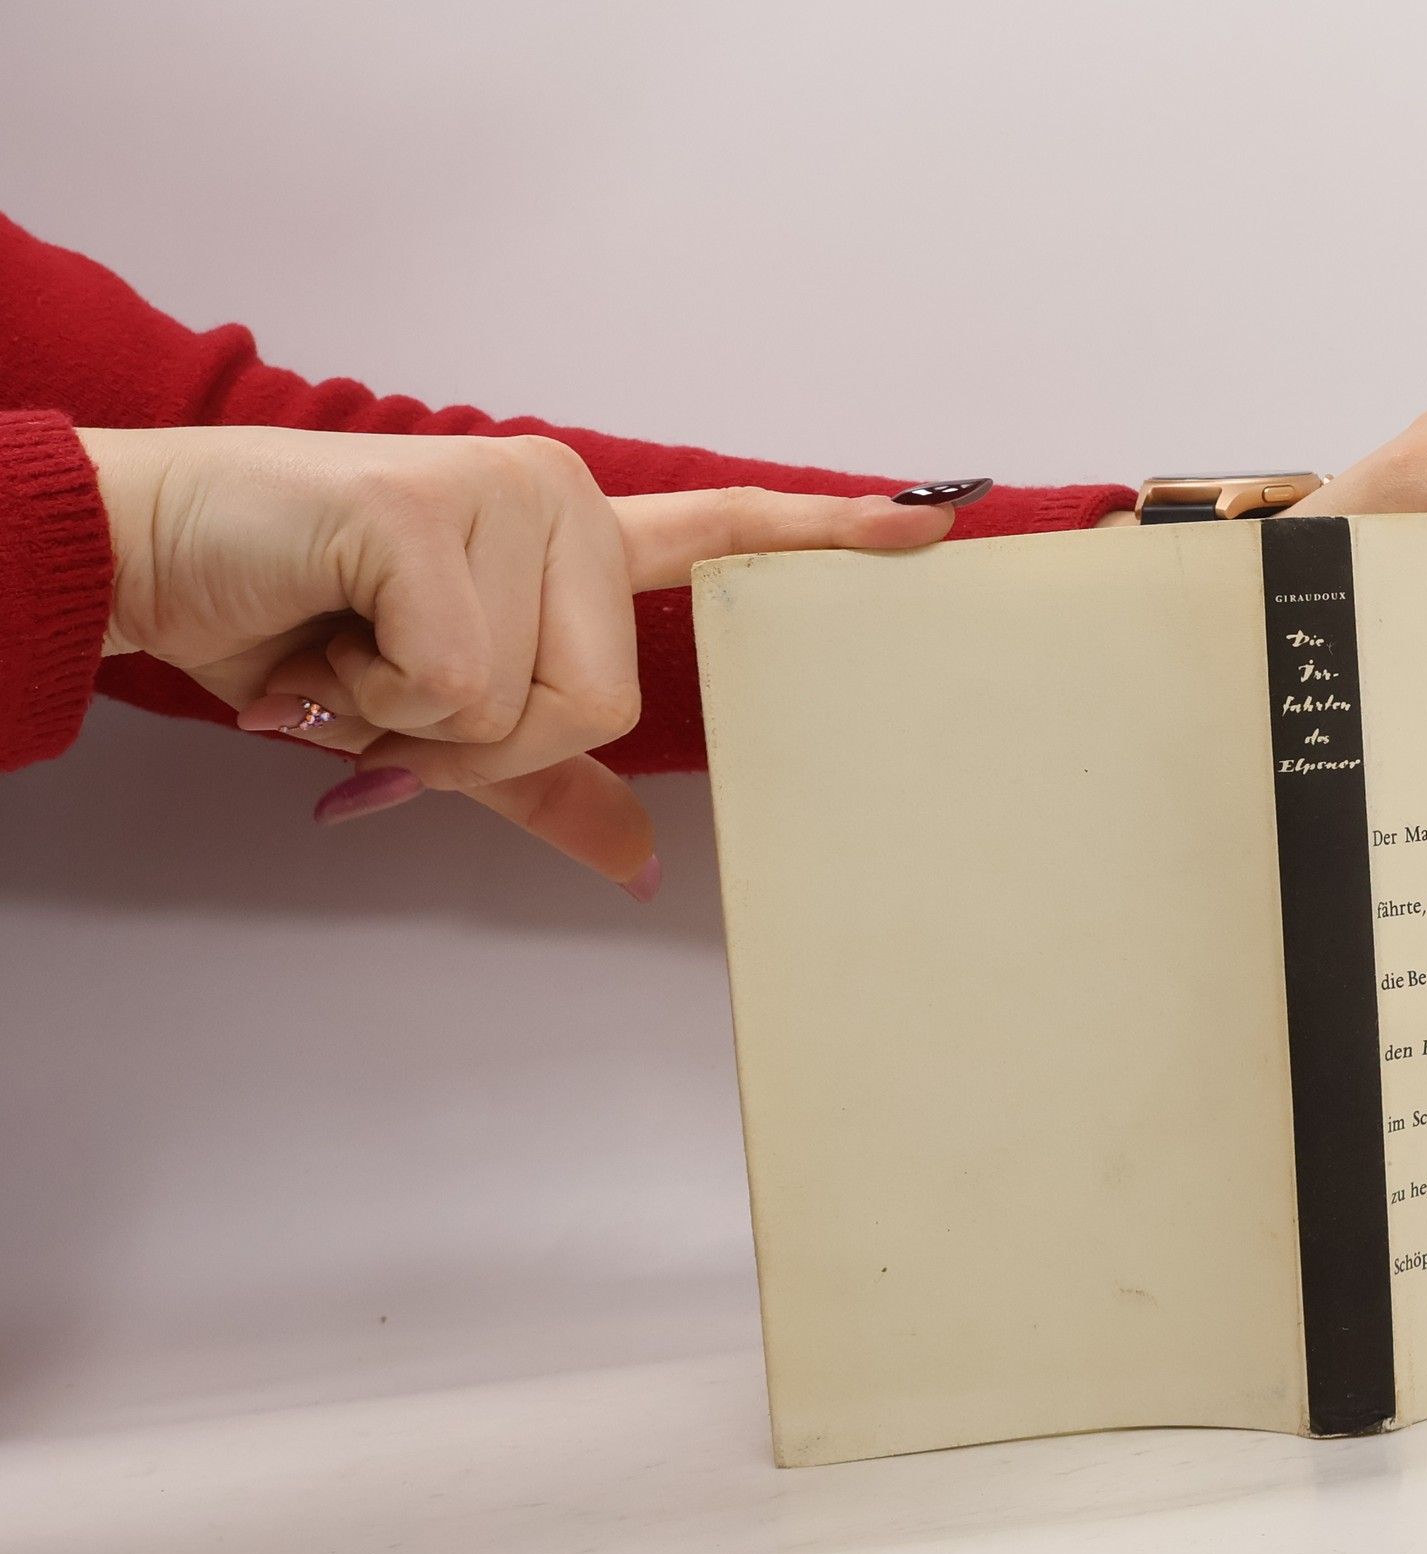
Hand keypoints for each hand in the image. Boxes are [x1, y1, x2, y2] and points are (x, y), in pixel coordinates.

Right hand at [78, 426, 959, 896]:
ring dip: (422, 717)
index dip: (833, 533)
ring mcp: (508, 494)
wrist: (166, 558)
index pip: (726, 534)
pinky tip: (329, 633)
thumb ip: (548, 785)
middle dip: (487, 737)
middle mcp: (563, 502)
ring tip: (356, 654)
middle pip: (611, 699)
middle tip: (393, 685)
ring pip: (535, 697)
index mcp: (576, 546)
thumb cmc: (309, 626)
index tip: (939, 520)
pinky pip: (458, 676)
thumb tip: (639, 865)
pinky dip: (375, 692)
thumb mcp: (443, 730)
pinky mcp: (433, 508)